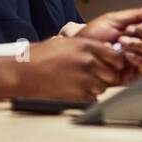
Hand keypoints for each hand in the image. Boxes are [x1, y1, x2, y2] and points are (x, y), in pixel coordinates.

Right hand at [12, 35, 128, 100]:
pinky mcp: (78, 94)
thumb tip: (106, 49)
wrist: (25, 71)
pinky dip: (87, 98)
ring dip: (95, 88)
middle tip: (95, 77)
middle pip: (112, 74)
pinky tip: (75, 92)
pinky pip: (92, 99)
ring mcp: (84, 79)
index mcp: (88, 46)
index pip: (116, 57)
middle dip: (106, 76)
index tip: (112, 66)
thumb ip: (88, 46)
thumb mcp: (67, 42)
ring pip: (103, 88)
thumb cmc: (42, 55)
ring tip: (81, 84)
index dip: (115, 63)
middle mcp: (89, 62)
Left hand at [80, 4, 141, 82]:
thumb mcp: (112, 20)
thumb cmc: (90, 39)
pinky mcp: (134, 74)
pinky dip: (137, 59)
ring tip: (121, 42)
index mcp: (138, 30)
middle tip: (133, 29)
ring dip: (138, 44)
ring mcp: (138, 59)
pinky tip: (125, 56)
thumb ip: (136, 14)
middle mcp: (141, 45)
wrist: (78, 56)